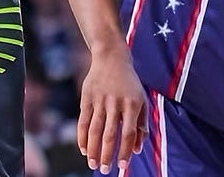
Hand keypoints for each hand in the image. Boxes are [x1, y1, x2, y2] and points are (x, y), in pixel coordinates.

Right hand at [77, 48, 146, 174]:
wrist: (111, 58)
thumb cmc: (130, 84)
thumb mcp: (142, 100)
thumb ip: (142, 125)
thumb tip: (137, 150)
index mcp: (132, 104)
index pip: (128, 133)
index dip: (125, 151)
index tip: (123, 166)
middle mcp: (116, 102)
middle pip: (110, 134)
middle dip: (107, 155)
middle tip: (105, 170)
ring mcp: (100, 100)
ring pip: (95, 130)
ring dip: (93, 149)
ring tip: (93, 164)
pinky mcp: (87, 98)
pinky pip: (83, 121)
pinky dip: (82, 137)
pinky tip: (84, 149)